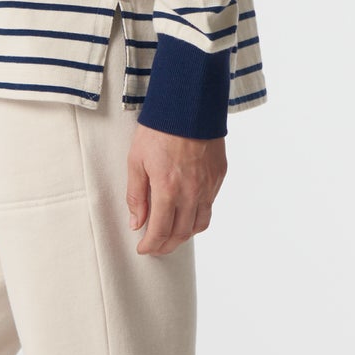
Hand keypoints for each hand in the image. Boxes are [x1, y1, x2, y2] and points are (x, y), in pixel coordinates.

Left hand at [125, 125, 226, 254]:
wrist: (189, 105)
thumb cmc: (159, 130)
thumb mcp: (136, 161)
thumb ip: (136, 196)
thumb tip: (137, 223)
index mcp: (168, 190)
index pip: (160, 231)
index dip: (151, 245)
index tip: (143, 249)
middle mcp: (191, 192)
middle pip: (181, 234)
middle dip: (166, 245)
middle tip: (155, 246)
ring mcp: (208, 186)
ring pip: (199, 224)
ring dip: (184, 235)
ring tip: (172, 235)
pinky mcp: (218, 176)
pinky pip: (210, 206)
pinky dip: (197, 216)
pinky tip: (186, 212)